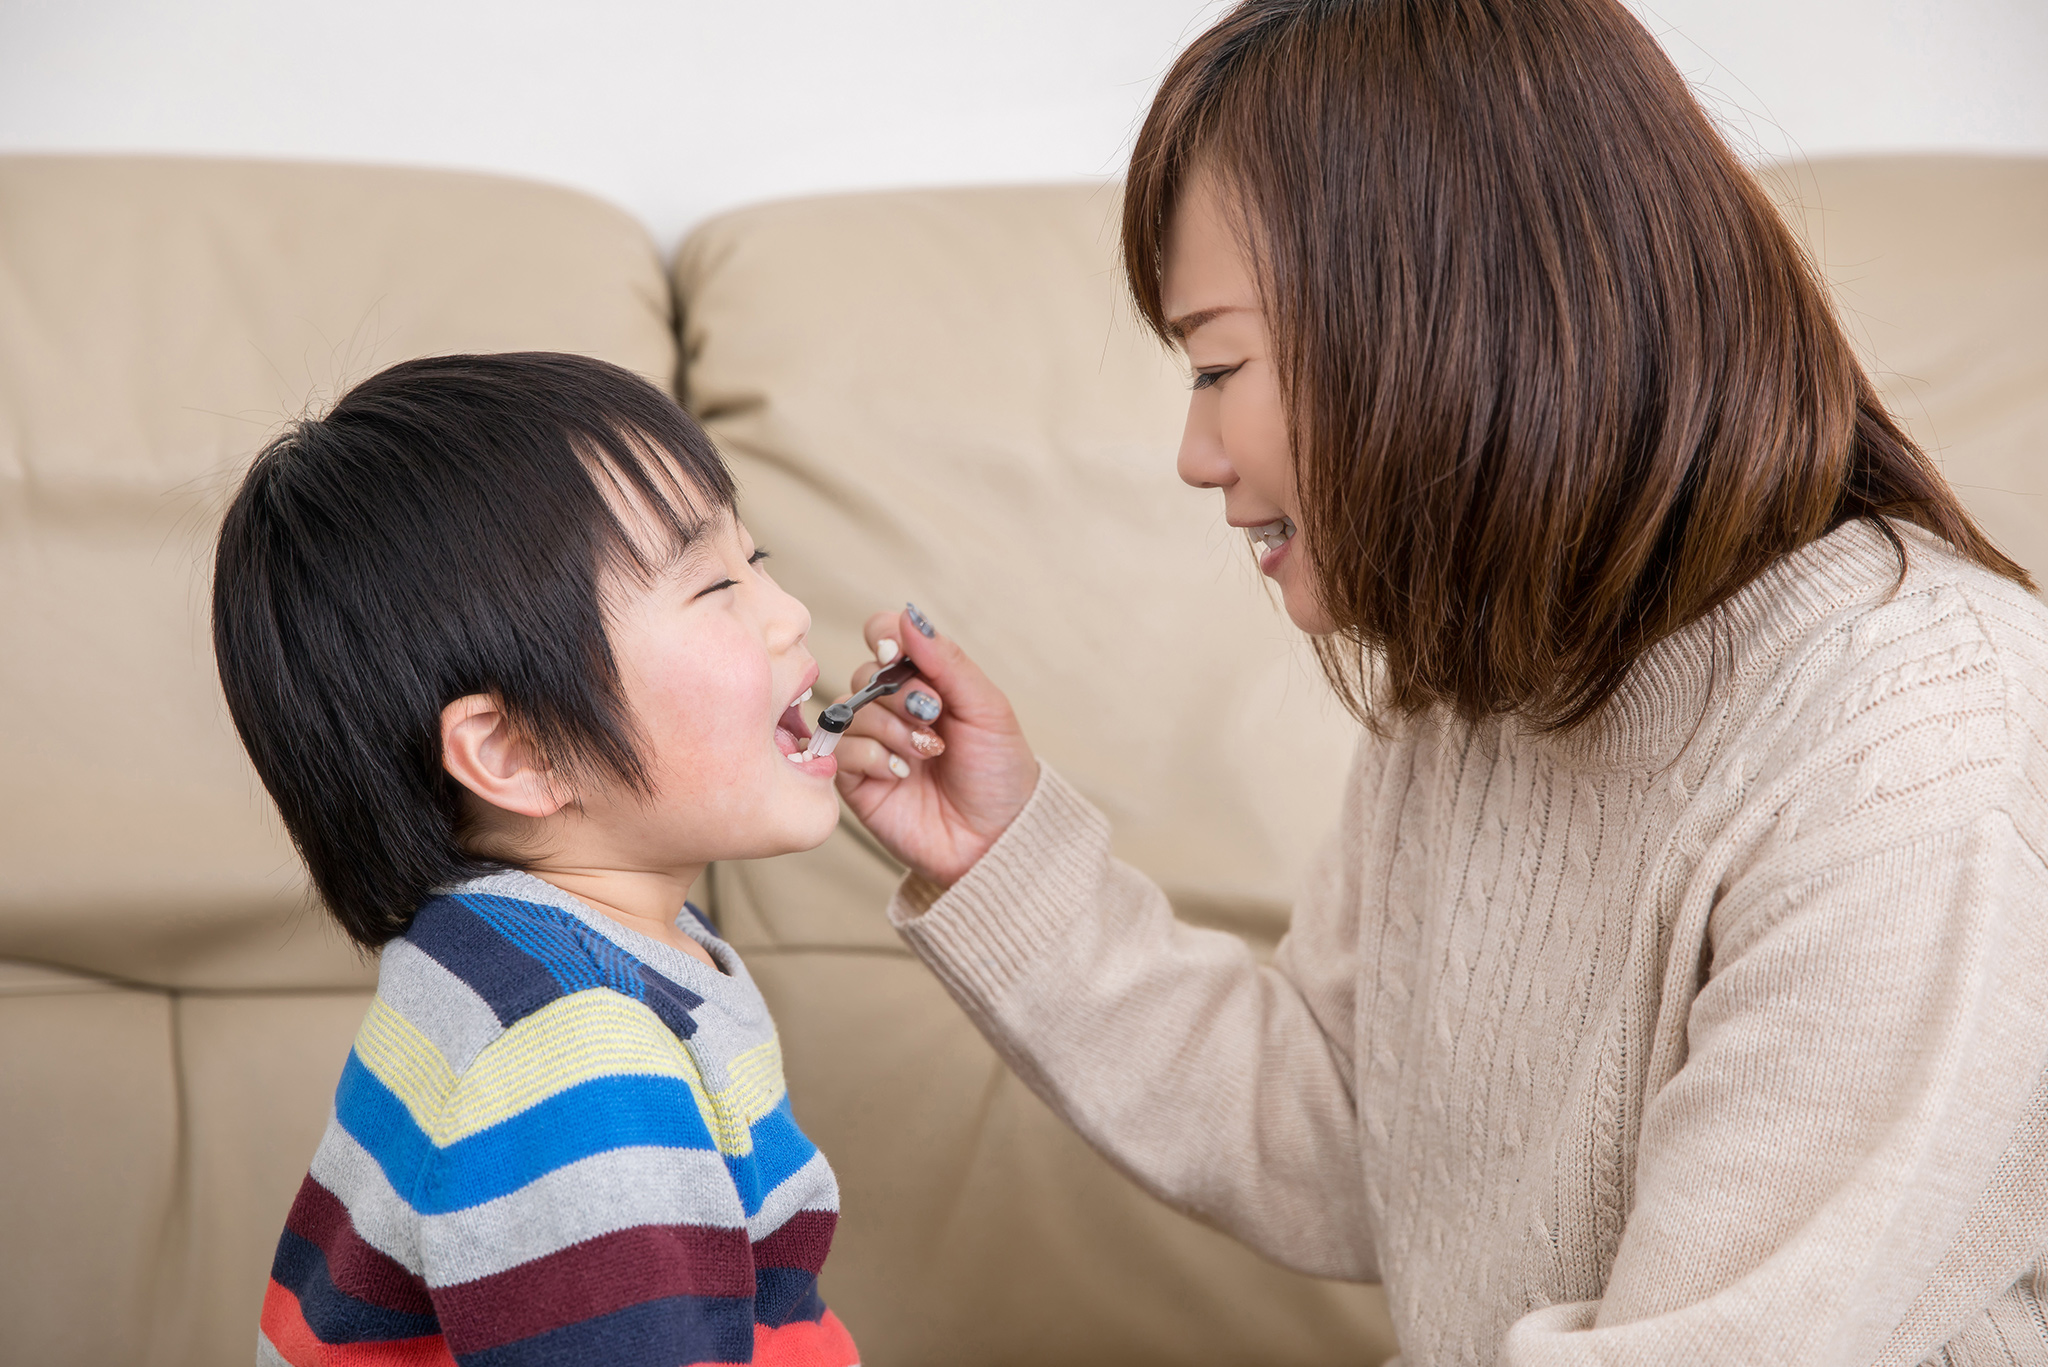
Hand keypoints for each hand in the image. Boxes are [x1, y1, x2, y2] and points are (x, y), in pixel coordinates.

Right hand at [830, 606, 1037, 887]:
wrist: (997, 838)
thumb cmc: (998, 772)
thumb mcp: (986, 708)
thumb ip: (947, 661)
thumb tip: (909, 617)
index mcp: (925, 681)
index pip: (885, 636)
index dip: (885, 637)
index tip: (900, 655)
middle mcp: (892, 708)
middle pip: (865, 673)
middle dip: (900, 693)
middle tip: (933, 716)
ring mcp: (872, 743)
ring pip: (851, 711)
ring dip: (892, 728)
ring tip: (928, 753)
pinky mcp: (855, 780)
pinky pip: (841, 750)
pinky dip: (872, 756)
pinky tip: (901, 775)